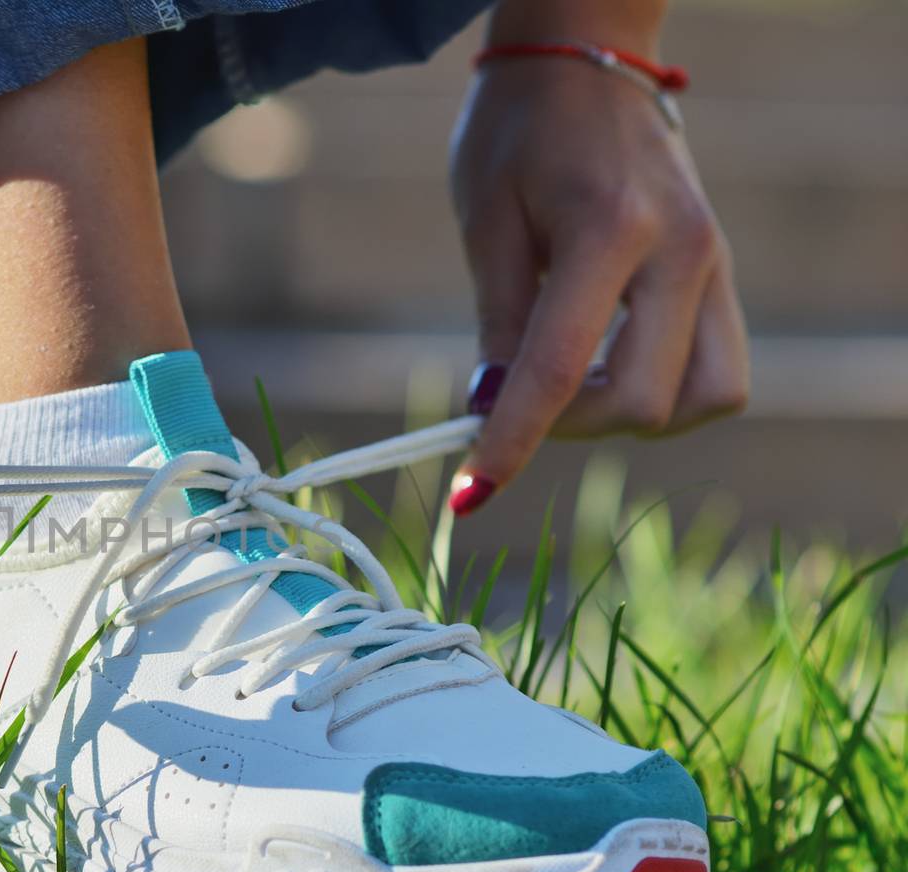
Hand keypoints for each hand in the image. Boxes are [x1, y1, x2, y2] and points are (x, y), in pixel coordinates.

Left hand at [446, 52, 748, 515]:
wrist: (586, 56)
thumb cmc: (520, 129)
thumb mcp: (486, 219)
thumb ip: (498, 320)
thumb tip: (494, 410)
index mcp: (612, 229)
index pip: (563, 368)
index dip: (514, 439)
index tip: (472, 490)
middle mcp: (683, 252)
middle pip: (647, 402)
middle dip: (571, 426)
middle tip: (510, 401)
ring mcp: (716, 262)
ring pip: (705, 399)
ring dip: (631, 417)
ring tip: (566, 386)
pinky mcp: (723, 272)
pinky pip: (717, 370)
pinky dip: (663, 391)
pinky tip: (608, 367)